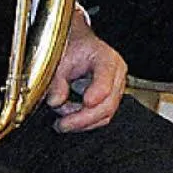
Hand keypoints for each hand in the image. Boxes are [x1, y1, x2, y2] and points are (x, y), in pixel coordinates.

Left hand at [46, 10, 126, 132]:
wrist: (80, 48)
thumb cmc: (73, 50)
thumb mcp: (60, 61)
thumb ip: (57, 81)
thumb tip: (55, 101)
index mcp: (107, 58)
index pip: (107, 78)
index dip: (98, 92)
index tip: (86, 102)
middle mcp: (116, 75)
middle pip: (108, 103)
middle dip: (84, 118)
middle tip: (63, 124)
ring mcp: (116, 89)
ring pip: (106, 114)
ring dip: (82, 122)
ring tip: (62, 121)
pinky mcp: (111, 101)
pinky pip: (101, 117)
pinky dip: (85, 122)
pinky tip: (70, 119)